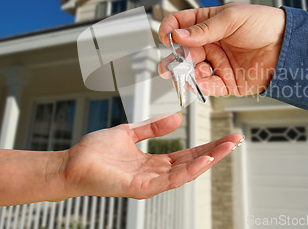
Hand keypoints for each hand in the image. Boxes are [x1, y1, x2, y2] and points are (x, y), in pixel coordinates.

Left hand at [62, 113, 241, 198]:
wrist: (71, 163)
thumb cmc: (95, 152)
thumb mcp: (129, 133)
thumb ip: (153, 127)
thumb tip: (177, 118)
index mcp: (153, 162)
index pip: (187, 153)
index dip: (208, 145)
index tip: (225, 136)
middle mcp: (155, 174)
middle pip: (192, 162)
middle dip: (216, 152)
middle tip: (237, 140)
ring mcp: (149, 183)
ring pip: (185, 172)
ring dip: (208, 160)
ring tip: (227, 148)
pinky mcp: (140, 188)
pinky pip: (168, 180)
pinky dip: (188, 171)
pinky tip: (203, 161)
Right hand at [158, 3, 285, 95]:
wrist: (288, 46)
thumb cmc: (265, 24)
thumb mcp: (232, 18)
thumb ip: (203, 29)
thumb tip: (178, 35)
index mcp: (209, 23)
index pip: (181, 25)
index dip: (170, 30)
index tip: (166, 37)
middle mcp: (211, 44)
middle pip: (183, 52)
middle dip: (174, 58)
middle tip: (171, 63)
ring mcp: (217, 63)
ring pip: (192, 71)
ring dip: (185, 74)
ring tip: (185, 74)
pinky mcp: (227, 82)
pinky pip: (207, 87)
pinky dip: (199, 87)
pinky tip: (196, 84)